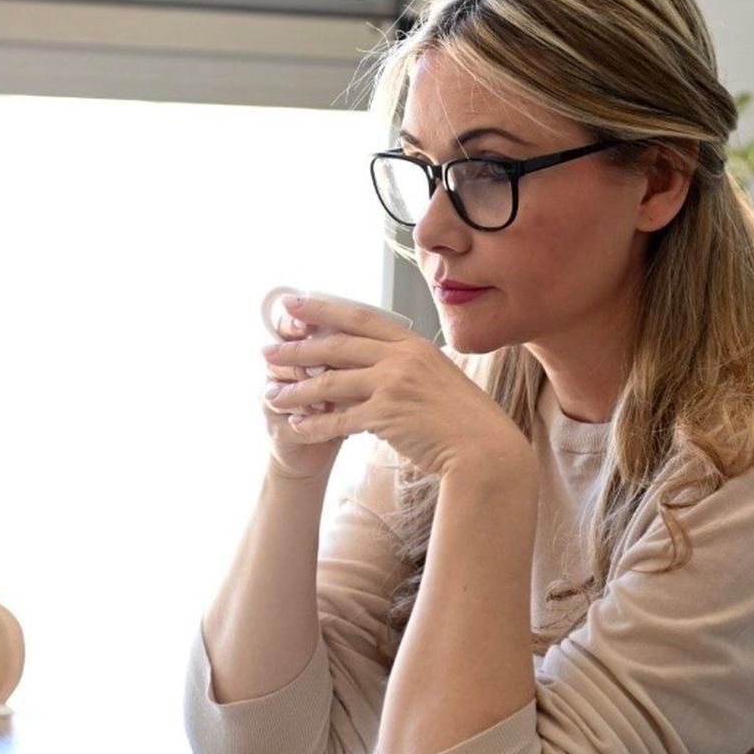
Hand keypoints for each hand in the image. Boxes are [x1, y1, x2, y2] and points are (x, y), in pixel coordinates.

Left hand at [263, 295, 526, 477]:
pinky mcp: (386, 416)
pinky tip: (296, 427)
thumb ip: (408, 366)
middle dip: (296, 348)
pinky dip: (314, 425)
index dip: (322, 308)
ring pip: (330, 383)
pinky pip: (339, 420)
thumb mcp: (438, 378)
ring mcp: (393, 385)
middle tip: (267, 349)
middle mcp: (401, 357)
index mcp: (413, 343)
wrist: (486, 450)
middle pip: (336, 346)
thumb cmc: (466, 419)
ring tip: (271, 393)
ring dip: (296, 389)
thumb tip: (379, 364)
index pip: (359, 317)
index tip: (292, 304)